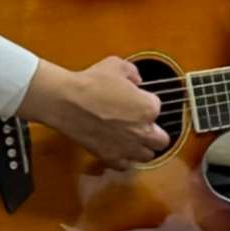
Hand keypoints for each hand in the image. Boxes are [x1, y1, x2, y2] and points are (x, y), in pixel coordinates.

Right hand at [22, 56, 166, 169]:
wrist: (67, 102)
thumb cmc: (91, 82)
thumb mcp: (117, 65)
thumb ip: (133, 72)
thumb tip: (136, 80)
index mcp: (148, 108)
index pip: (158, 108)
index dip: (146, 103)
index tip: (137, 101)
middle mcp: (143, 131)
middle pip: (162, 140)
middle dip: (155, 132)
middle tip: (143, 126)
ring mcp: (127, 147)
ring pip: (147, 156)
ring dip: (143, 148)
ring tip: (132, 140)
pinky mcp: (111, 157)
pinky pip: (126, 165)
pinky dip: (124, 159)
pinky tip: (118, 150)